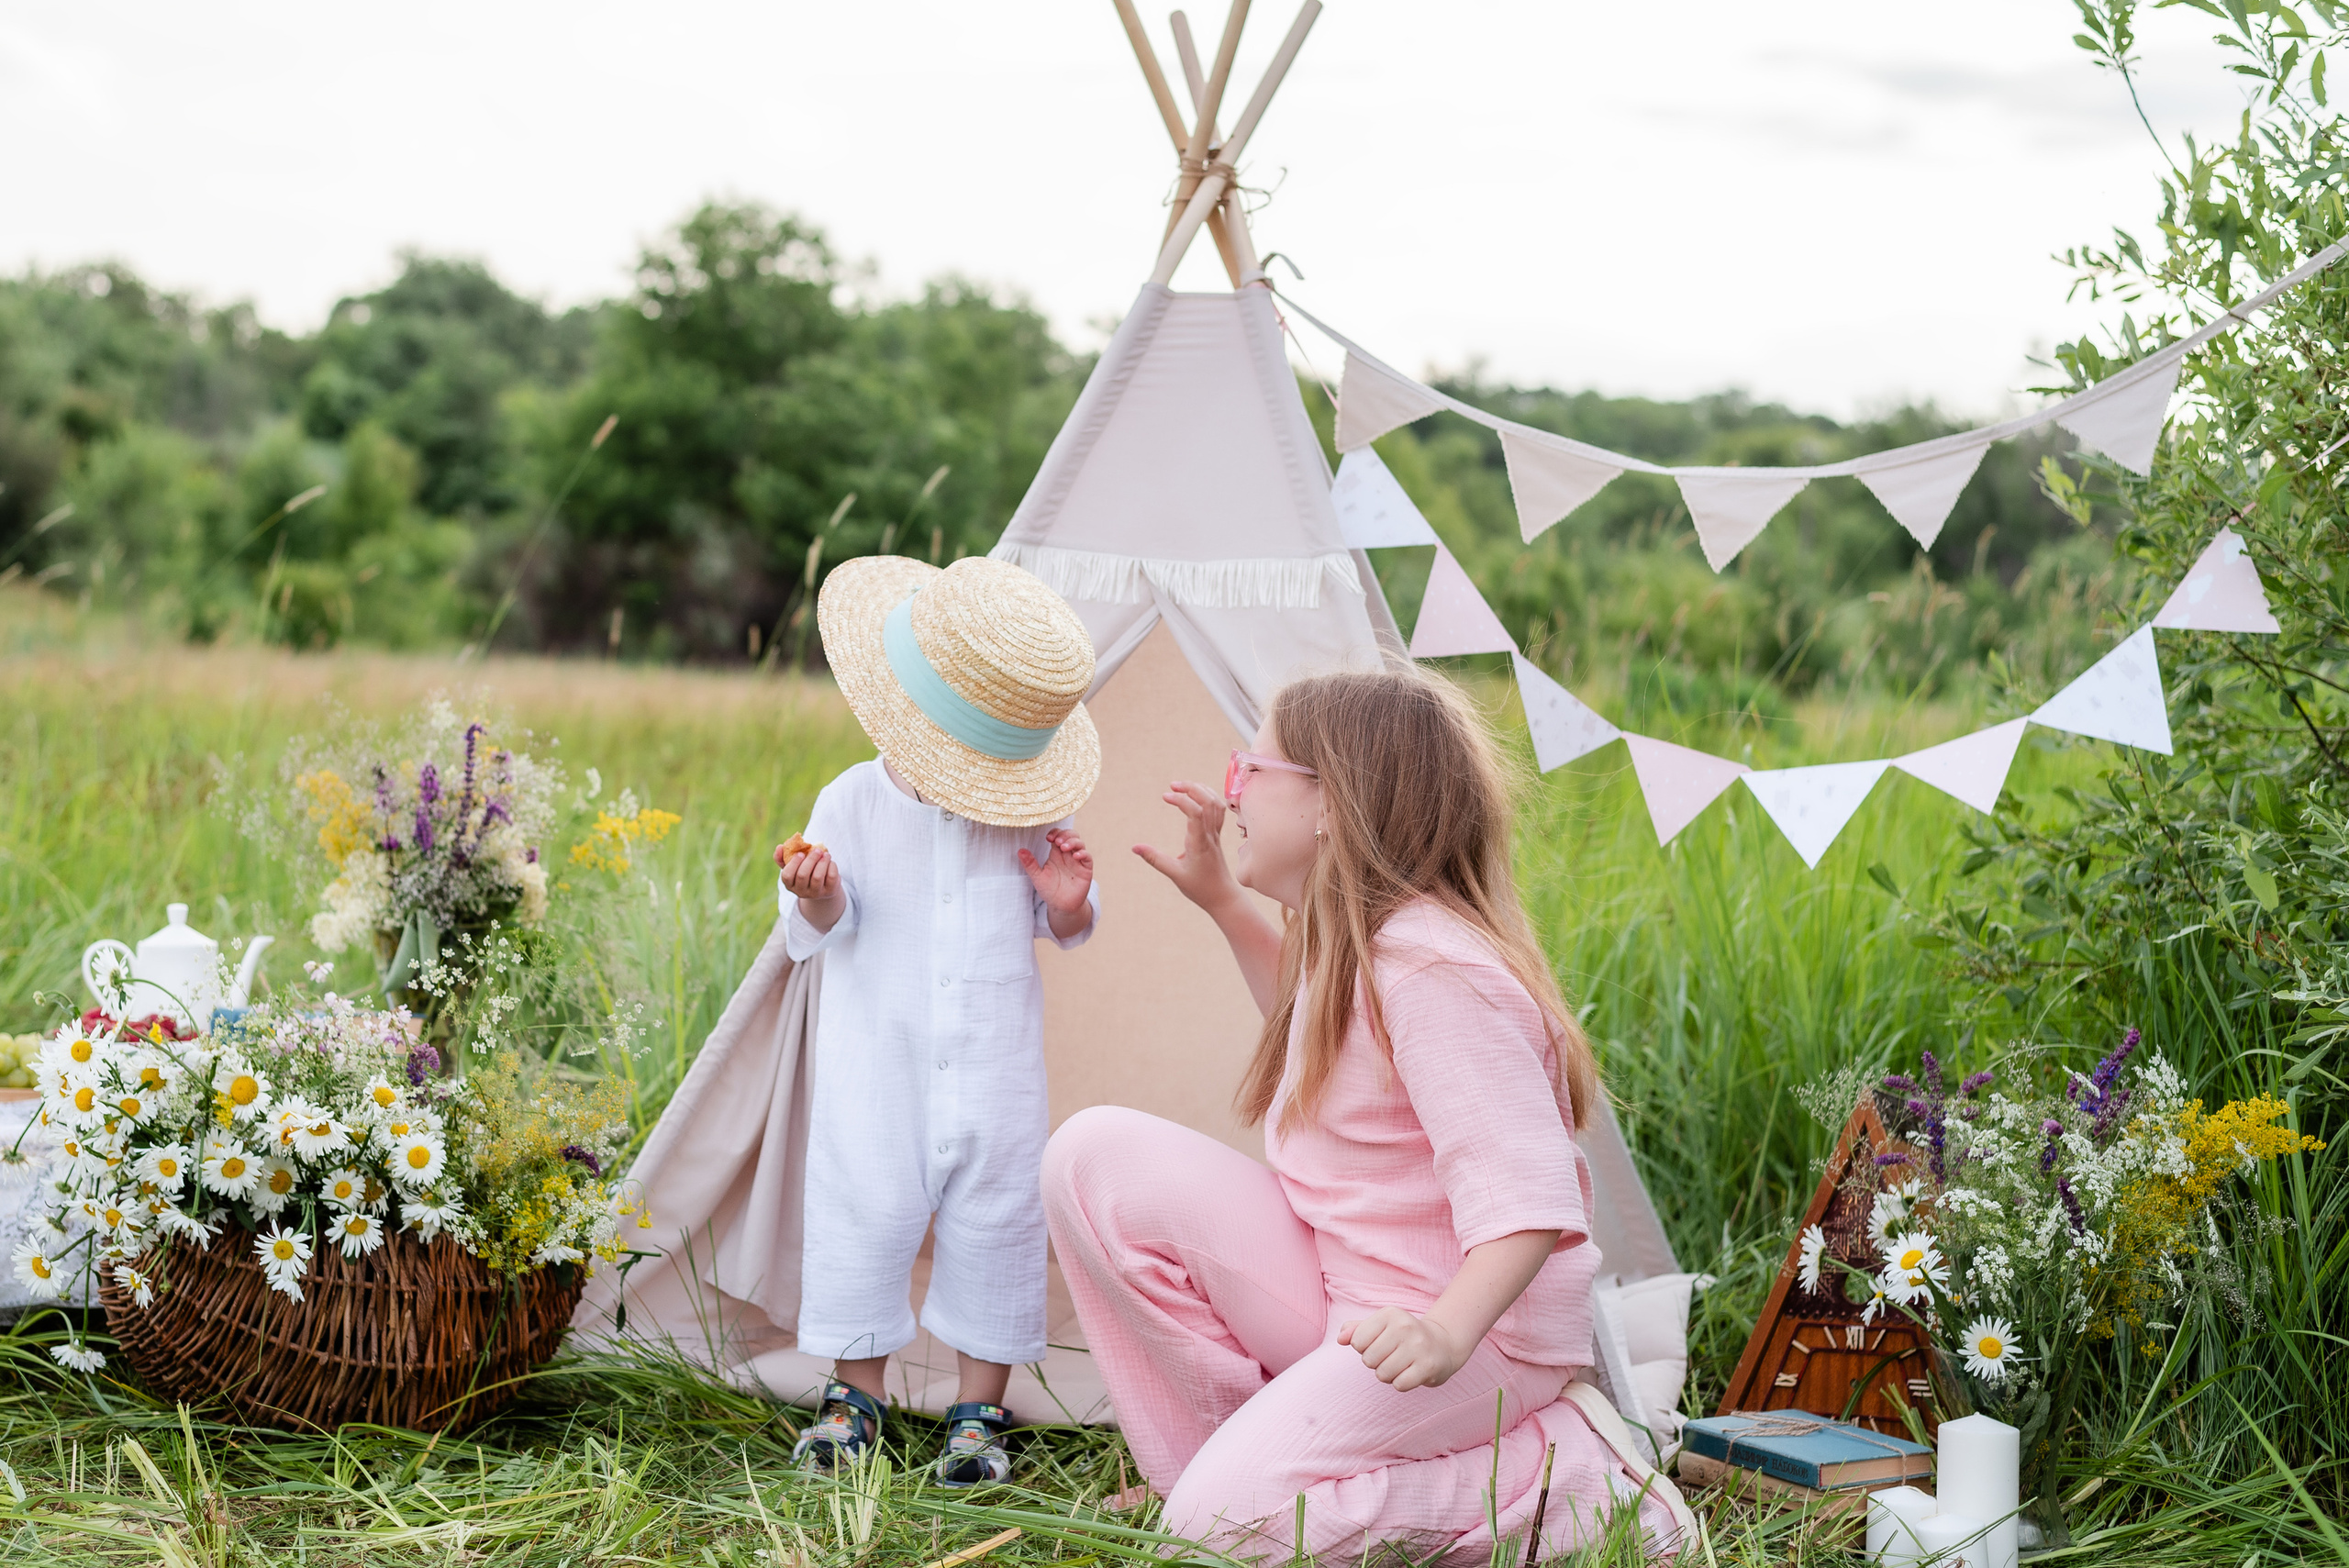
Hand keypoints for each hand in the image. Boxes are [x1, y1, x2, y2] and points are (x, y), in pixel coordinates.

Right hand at [778, 843, 845, 932]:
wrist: (823, 885)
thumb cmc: (805, 871)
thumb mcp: (793, 865)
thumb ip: (783, 857)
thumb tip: (780, 847)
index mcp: (790, 884)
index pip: (787, 876)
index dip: (794, 864)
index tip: (800, 853)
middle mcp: (801, 891)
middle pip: (803, 875)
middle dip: (810, 860)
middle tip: (817, 850)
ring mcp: (815, 893)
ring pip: (817, 877)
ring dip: (822, 862)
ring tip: (826, 854)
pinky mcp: (829, 892)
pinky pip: (831, 877)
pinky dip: (832, 866)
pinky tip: (830, 862)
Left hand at [1021, 829, 1094, 937]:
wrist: (1061, 906)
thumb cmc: (1049, 890)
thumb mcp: (1038, 877)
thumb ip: (1030, 864)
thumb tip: (1020, 851)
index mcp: (1056, 854)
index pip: (1057, 836)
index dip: (1055, 833)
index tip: (1048, 838)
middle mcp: (1067, 855)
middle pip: (1071, 835)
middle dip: (1065, 834)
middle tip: (1057, 841)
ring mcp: (1077, 861)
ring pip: (1080, 843)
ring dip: (1073, 842)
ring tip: (1064, 847)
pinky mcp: (1086, 869)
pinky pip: (1087, 857)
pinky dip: (1083, 853)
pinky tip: (1075, 856)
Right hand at [1133, 781, 1243, 914]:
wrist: (1223, 897)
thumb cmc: (1200, 888)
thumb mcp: (1174, 874)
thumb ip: (1154, 859)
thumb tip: (1134, 847)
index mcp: (1199, 843)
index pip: (1195, 812)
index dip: (1181, 800)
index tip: (1165, 796)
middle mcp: (1210, 835)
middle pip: (1208, 801)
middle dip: (1191, 788)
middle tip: (1172, 786)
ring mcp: (1216, 834)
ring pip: (1216, 803)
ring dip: (1201, 790)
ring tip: (1182, 787)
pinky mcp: (1217, 835)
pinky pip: (1218, 810)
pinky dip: (1209, 797)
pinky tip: (1196, 796)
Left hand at [1338, 1307, 1471, 1391]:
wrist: (1443, 1344)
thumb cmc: (1403, 1336)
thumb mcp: (1380, 1326)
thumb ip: (1356, 1330)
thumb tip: (1340, 1339)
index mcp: (1390, 1314)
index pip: (1357, 1341)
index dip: (1364, 1348)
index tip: (1379, 1344)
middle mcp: (1405, 1327)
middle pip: (1368, 1360)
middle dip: (1375, 1364)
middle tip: (1391, 1357)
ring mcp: (1418, 1347)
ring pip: (1382, 1374)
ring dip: (1388, 1375)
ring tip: (1400, 1365)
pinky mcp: (1428, 1366)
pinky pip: (1399, 1385)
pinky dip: (1401, 1383)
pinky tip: (1410, 1373)